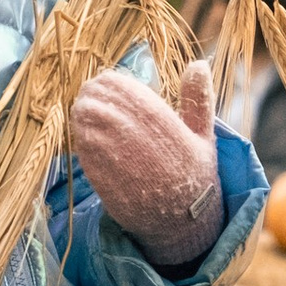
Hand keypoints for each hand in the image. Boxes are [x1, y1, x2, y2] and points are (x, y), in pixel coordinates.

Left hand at [68, 59, 223, 267]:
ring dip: (83, 115)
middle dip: (92, 96)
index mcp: (166, 127)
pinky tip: (84, 134)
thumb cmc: (193, 174)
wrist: (183, 222)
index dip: (110, 82)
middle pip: (101, 105)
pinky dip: (81, 139)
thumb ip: (198, 100)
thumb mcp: (204, 136)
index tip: (105, 80)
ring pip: (88, 126)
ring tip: (85, 110)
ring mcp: (120, 163)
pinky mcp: (105, 181)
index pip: (126, 91)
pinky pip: (84, 151)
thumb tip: (198, 63)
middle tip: (90, 93)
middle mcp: (141, 142)